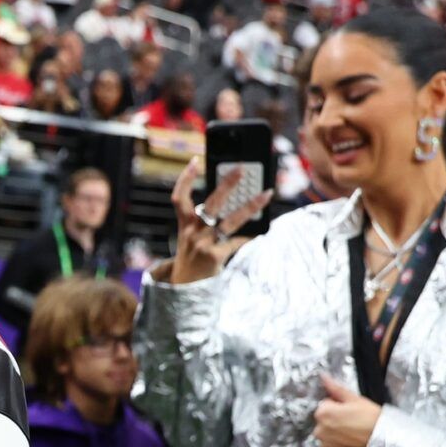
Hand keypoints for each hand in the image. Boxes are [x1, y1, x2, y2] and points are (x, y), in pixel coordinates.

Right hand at [164, 156, 269, 284]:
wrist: (185, 285)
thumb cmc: (193, 255)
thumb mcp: (191, 235)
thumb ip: (203, 219)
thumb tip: (233, 198)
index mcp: (185, 224)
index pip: (179, 197)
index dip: (186, 178)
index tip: (195, 160)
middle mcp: (192, 232)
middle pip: (211, 203)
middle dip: (227, 184)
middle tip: (241, 169)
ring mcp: (203, 245)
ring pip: (230, 221)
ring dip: (250, 207)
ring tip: (266, 194)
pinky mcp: (215, 257)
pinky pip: (237, 241)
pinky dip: (250, 235)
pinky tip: (261, 229)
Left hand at [313, 374, 381, 446]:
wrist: (387, 443)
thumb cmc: (373, 419)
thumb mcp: (356, 399)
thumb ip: (335, 388)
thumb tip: (323, 376)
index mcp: (323, 413)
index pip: (325, 406)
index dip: (338, 408)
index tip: (351, 412)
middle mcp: (319, 431)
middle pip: (324, 423)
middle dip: (335, 422)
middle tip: (355, 424)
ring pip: (328, 439)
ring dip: (337, 437)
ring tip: (355, 436)